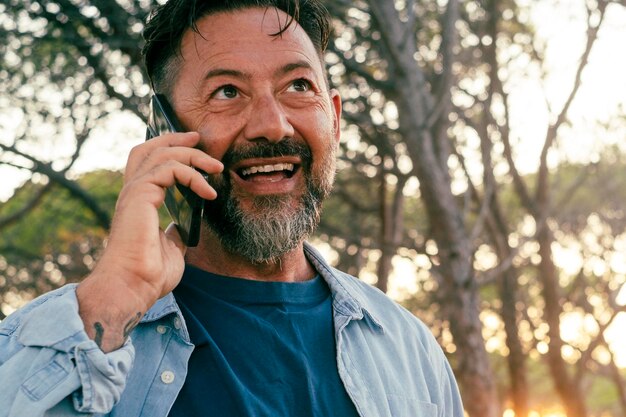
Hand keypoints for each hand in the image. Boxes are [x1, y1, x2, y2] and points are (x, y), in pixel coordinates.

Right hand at [77, 132, 221, 351]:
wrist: (134, 286)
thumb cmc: (149, 274)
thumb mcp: (171, 248)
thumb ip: (174, 232)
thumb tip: (182, 227)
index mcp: (138, 202)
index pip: (147, 162)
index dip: (167, 147)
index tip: (193, 144)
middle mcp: (133, 192)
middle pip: (149, 148)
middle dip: (175, 138)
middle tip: (199, 138)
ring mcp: (135, 192)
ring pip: (162, 154)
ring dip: (193, 156)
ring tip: (216, 168)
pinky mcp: (140, 195)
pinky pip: (170, 169)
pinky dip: (193, 175)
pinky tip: (209, 192)